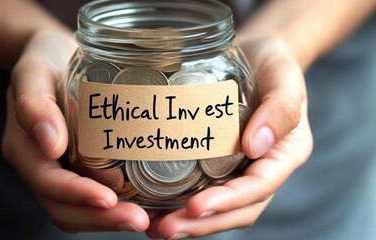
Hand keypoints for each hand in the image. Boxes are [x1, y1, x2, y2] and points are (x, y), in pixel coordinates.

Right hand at [1, 31, 148, 231]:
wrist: (56, 58)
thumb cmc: (43, 62)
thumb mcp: (32, 73)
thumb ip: (34, 104)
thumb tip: (51, 144)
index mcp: (25, 149)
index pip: (47, 183)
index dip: (76, 195)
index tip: (108, 199)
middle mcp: (43, 167)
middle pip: (66, 208)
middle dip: (101, 219)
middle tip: (141, 221)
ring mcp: (64, 170)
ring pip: (83, 210)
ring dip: (114, 220)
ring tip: (151, 221)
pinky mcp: (84, 167)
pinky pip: (99, 194)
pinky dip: (122, 207)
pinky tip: (152, 207)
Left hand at [146, 38, 312, 238]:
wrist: (256, 56)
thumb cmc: (275, 66)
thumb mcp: (285, 80)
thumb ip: (279, 111)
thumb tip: (254, 147)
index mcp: (284, 155)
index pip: (259, 188)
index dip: (228, 202)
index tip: (195, 207)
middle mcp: (262, 168)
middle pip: (237, 209)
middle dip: (202, 224)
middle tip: (165, 229)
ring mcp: (239, 167)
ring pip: (218, 207)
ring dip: (188, 223)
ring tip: (154, 228)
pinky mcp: (218, 161)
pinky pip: (202, 187)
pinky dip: (180, 203)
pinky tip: (154, 207)